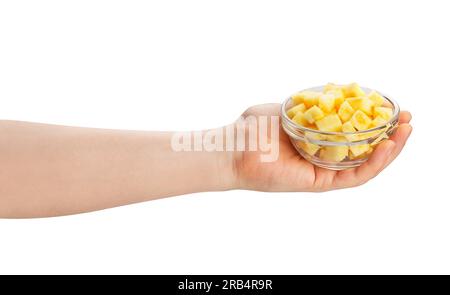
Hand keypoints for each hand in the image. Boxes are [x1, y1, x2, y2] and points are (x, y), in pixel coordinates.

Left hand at [233, 103, 411, 191]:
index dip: (372, 120)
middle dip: (387, 133)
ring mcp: (322, 170)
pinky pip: (353, 175)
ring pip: (364, 164)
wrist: (234, 147)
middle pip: (363, 148)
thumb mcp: (287, 108)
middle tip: (405, 118)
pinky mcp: (319, 183)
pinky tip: (387, 146)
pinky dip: (374, 162)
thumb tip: (325, 96)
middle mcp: (322, 156)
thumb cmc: (253, 128)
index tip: (388, 105)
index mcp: (316, 139)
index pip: (351, 131)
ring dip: (389, 149)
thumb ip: (307, 105)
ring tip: (405, 131)